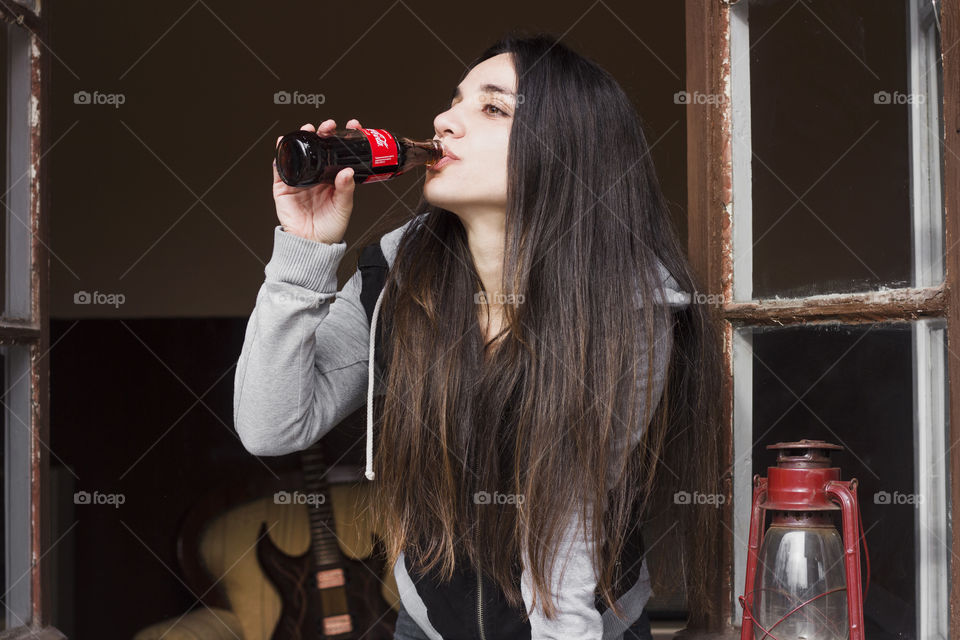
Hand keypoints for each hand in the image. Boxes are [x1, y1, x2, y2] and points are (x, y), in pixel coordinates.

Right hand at [272, 118, 363, 243]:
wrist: (312, 245)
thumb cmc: (330, 228)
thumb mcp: (343, 208)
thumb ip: (345, 189)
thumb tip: (346, 171)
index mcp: (332, 178)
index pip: (338, 152)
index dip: (343, 138)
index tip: (352, 126)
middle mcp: (316, 175)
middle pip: (318, 147)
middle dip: (322, 132)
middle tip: (328, 126)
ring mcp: (300, 179)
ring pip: (299, 152)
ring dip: (301, 137)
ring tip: (307, 129)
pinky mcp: (283, 186)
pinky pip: (280, 167)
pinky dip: (280, 154)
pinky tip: (283, 143)